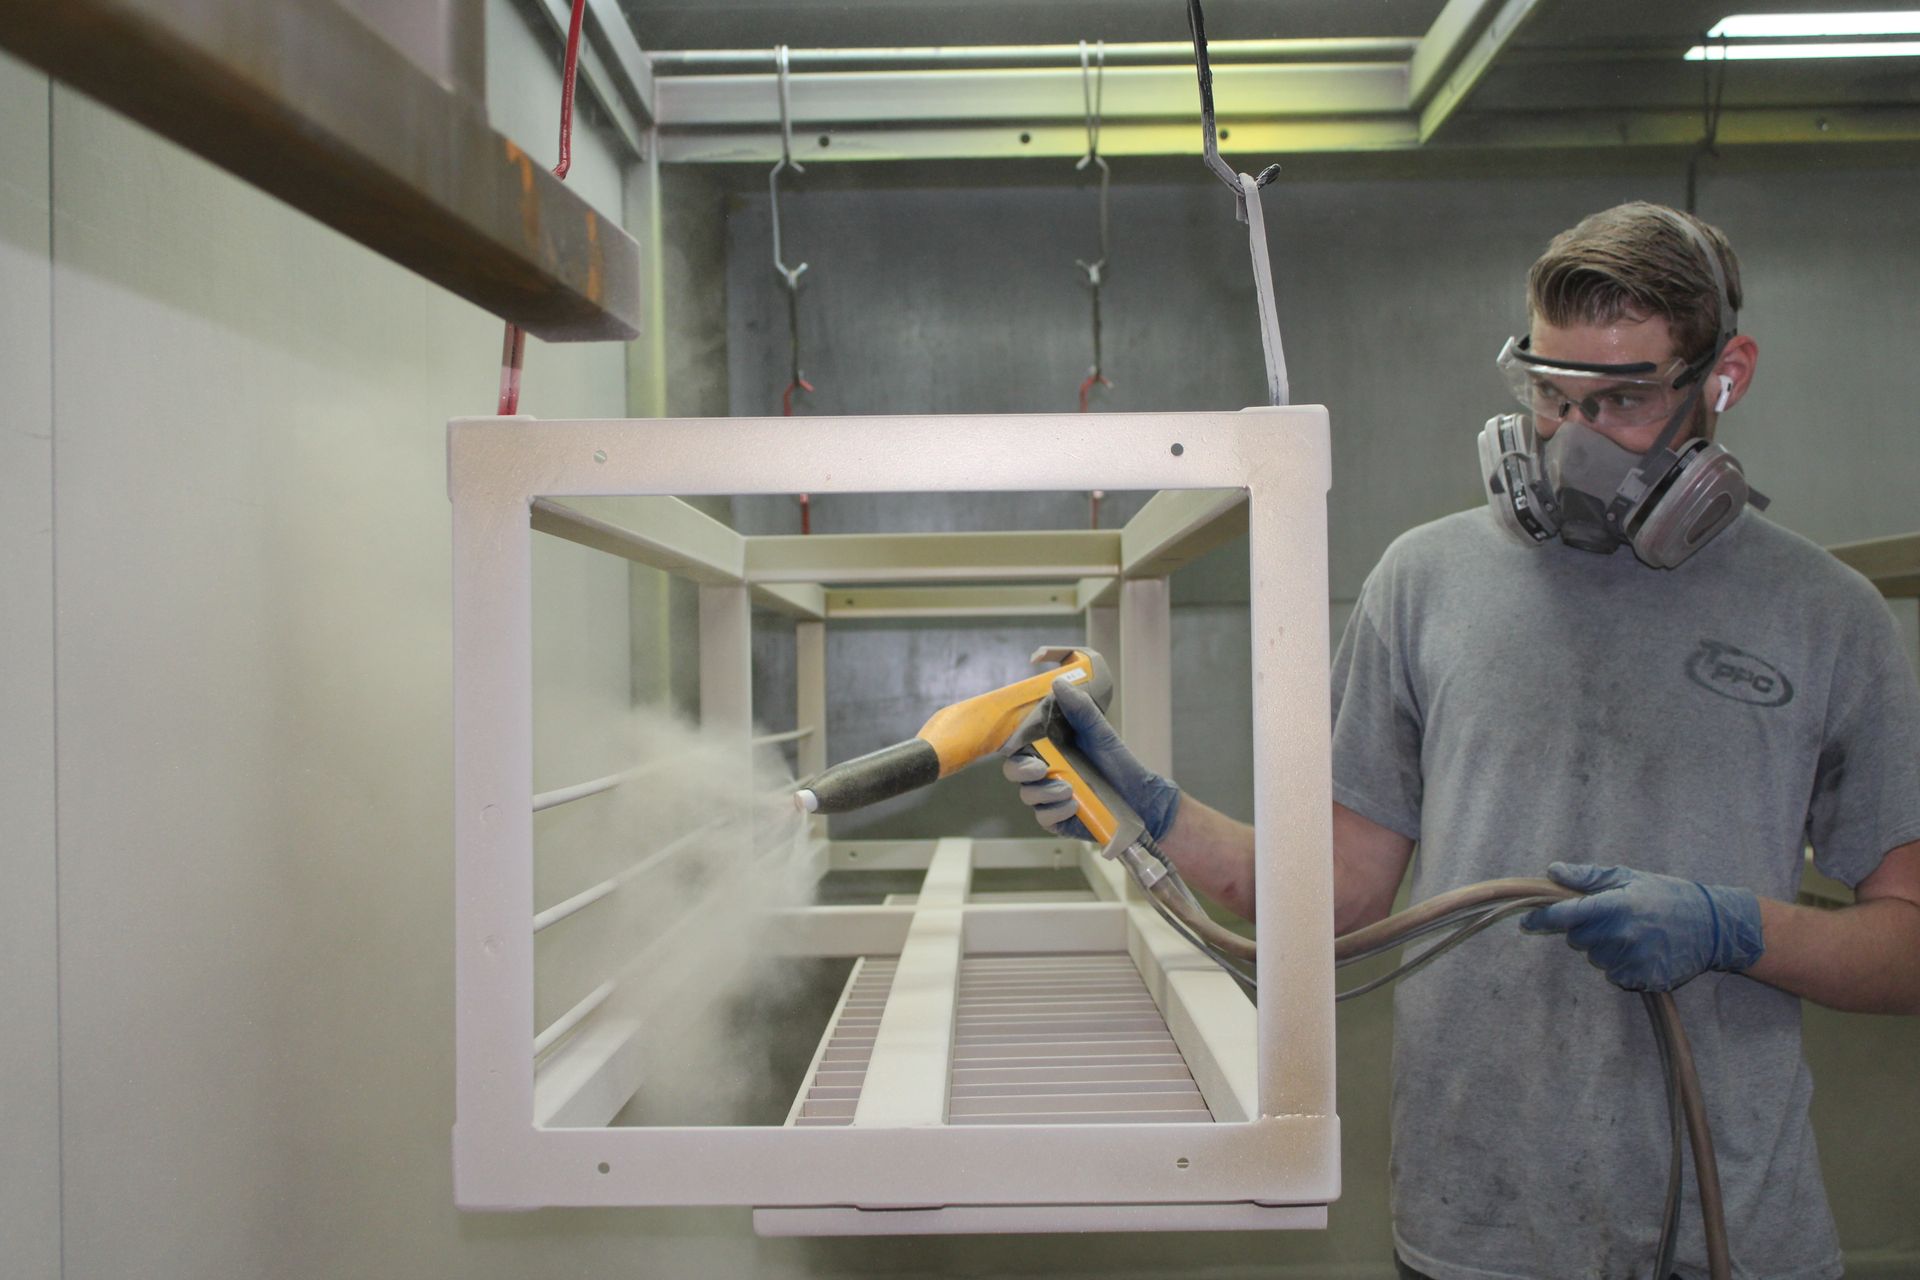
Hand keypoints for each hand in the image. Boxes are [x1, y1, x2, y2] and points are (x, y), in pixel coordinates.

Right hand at [1000, 677, 1181, 843]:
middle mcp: (1045, 773)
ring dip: (1045, 792)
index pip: (1019, 747)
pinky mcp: (1058, 820)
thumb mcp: (1101, 733)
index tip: (1023, 745)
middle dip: (1022, 770)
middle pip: (1015, 772)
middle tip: (1040, 769)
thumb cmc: (1119, 764)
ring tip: (1069, 790)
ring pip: (1028, 796)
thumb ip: (1081, 709)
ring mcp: (1050, 798)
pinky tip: (1073, 805)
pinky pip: (1044, 818)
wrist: (1142, 798)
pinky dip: (1055, 812)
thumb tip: (1059, 684)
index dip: (1014, 747)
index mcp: (1051, 749)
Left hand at [1521, 862, 1764, 990]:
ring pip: (1596, 959)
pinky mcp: (1644, 979)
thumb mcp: (1628, 877)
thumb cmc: (1667, 895)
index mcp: (1615, 905)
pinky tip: (1641, 951)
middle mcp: (1621, 935)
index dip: (1542, 919)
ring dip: (1604, 948)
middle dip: (1585, 929)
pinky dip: (1621, 965)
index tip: (1526, 921)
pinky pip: (1616, 975)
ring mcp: (1633, 960)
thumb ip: (1587, 877)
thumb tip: (1553, 871)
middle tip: (1611, 918)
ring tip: (1632, 933)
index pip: (1565, 916)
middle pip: (1577, 939)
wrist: (1713, 926)